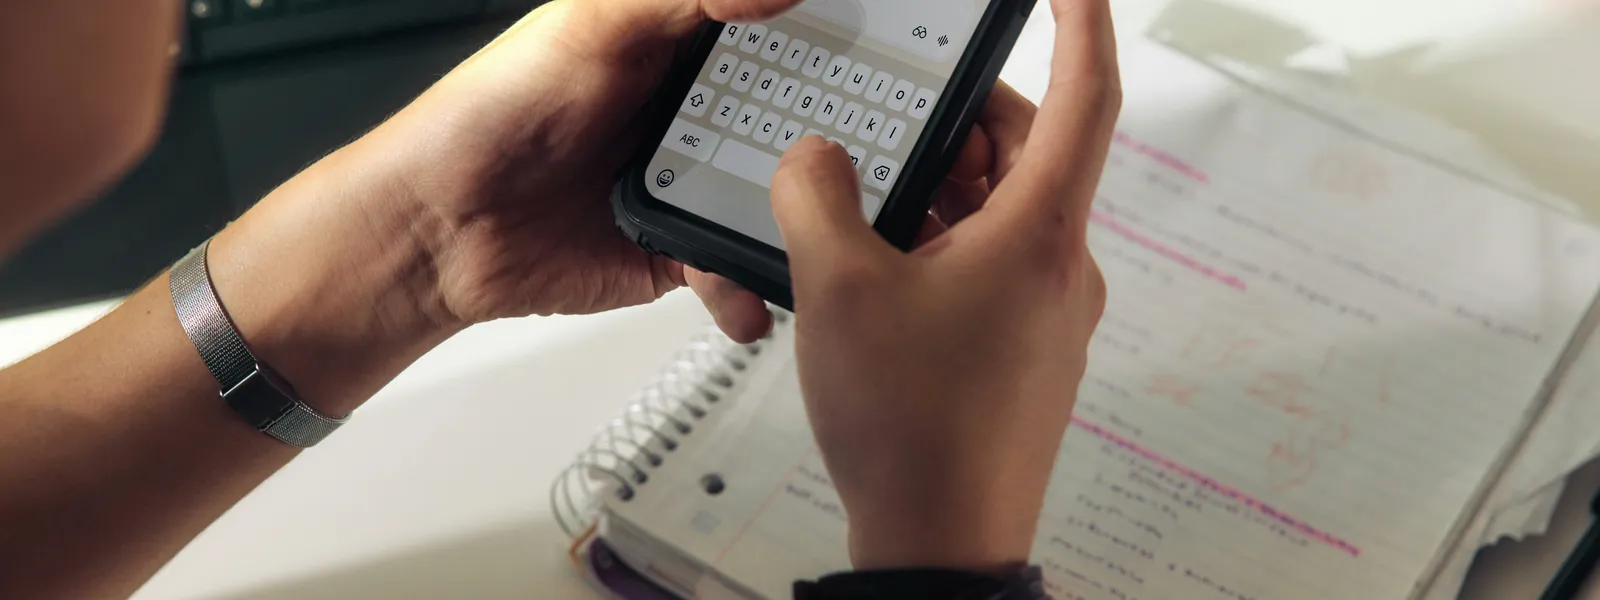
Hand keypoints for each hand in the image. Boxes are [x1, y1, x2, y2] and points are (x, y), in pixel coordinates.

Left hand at [200, 0, 811, 413]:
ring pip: (771, 199)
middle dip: (829, 141)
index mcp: (677, 46)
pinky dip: (747, 286)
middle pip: (788, 119)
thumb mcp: (596, 25)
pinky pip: (730, 268)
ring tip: (821, 232)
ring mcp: (684, 185)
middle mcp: (687, 113)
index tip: (878, 55)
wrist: (437, 231)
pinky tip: (747, 291)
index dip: (820, 41)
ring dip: (796, 220)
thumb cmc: (494, 113)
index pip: (771, 36)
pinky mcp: (673, 254)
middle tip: (868, 155)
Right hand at [770, 0, 1119, 571]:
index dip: (1081, 23)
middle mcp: (1058, 268)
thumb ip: (817, 198)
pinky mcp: (1022, 350)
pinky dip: (941, 244)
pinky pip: (989, 265)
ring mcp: (1046, 313)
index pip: (1086, 97)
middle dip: (962, 124)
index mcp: (1038, 235)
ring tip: (863, 207)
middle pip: (1029, 153)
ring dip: (942, 190)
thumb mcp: (837, 289)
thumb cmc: (910, 426)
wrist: (941, 543)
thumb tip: (817, 158)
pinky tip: (876, 270)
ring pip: (1002, 212)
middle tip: (898, 115)